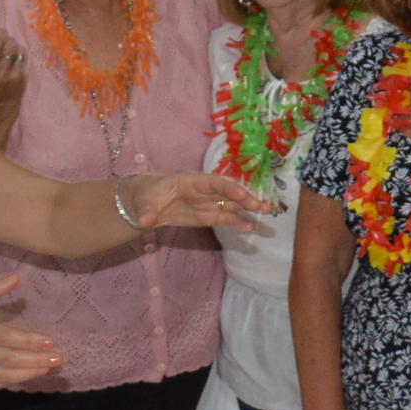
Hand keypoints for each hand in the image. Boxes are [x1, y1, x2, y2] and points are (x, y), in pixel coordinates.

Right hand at [0, 271, 59, 386]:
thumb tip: (17, 277)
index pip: (3, 337)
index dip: (27, 341)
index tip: (49, 341)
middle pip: (7, 358)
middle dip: (35, 360)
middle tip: (59, 358)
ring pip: (2, 375)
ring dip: (28, 374)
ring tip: (49, 368)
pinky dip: (11, 382)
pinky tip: (28, 377)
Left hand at [120, 171, 272, 236]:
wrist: (145, 203)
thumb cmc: (145, 197)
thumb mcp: (143, 204)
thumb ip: (147, 212)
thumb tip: (145, 222)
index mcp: (190, 182)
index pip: (214, 183)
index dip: (229, 189)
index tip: (243, 196)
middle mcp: (203, 191)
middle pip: (228, 193)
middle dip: (246, 198)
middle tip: (264, 206)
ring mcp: (207, 203)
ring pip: (232, 205)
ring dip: (249, 208)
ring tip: (268, 213)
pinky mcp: (207, 215)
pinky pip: (226, 218)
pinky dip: (239, 222)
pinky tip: (252, 227)